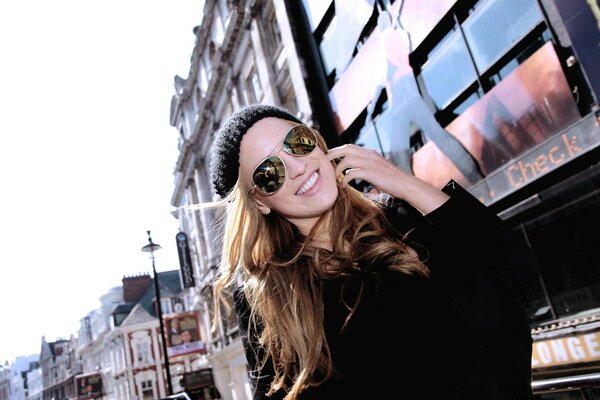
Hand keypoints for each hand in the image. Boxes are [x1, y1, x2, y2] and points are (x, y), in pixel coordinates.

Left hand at [327, 144, 448, 213]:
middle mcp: (369, 155)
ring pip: (346, 160)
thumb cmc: (393, 181)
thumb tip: (356, 177)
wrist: (406, 185)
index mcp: (370, 153)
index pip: (349, 147)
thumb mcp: (379, 170)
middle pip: (345, 149)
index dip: (337, 151)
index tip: (329, 159)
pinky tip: (344, 186)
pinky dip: (345, 179)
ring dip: (338, 169)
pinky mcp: (371, 173)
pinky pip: (351, 173)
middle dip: (332, 155)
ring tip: (335, 178)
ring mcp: (370, 163)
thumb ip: (367, 170)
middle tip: (325, 163)